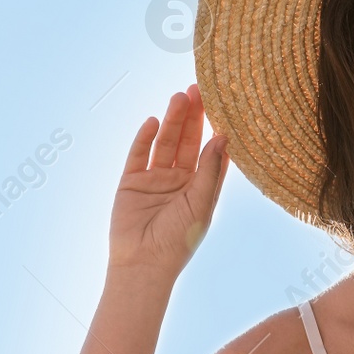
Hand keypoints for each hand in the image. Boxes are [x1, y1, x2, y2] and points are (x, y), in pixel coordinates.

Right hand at [109, 83, 228, 275]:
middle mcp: (179, 180)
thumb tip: (222, 137)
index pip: (209, 151)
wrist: (143, 264)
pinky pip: (138, 154)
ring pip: (165, 143)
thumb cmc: (179, 240)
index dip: (214, 128)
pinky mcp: (131, 182)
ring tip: (179, 98)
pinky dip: (145, 137)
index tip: (222, 104)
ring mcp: (154, 179)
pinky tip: (154, 121)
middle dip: (192, 116)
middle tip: (198, 89)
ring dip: (172, 121)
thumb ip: (210, 170)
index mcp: (200, 187)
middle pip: (187, 141)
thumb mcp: (201, 204)